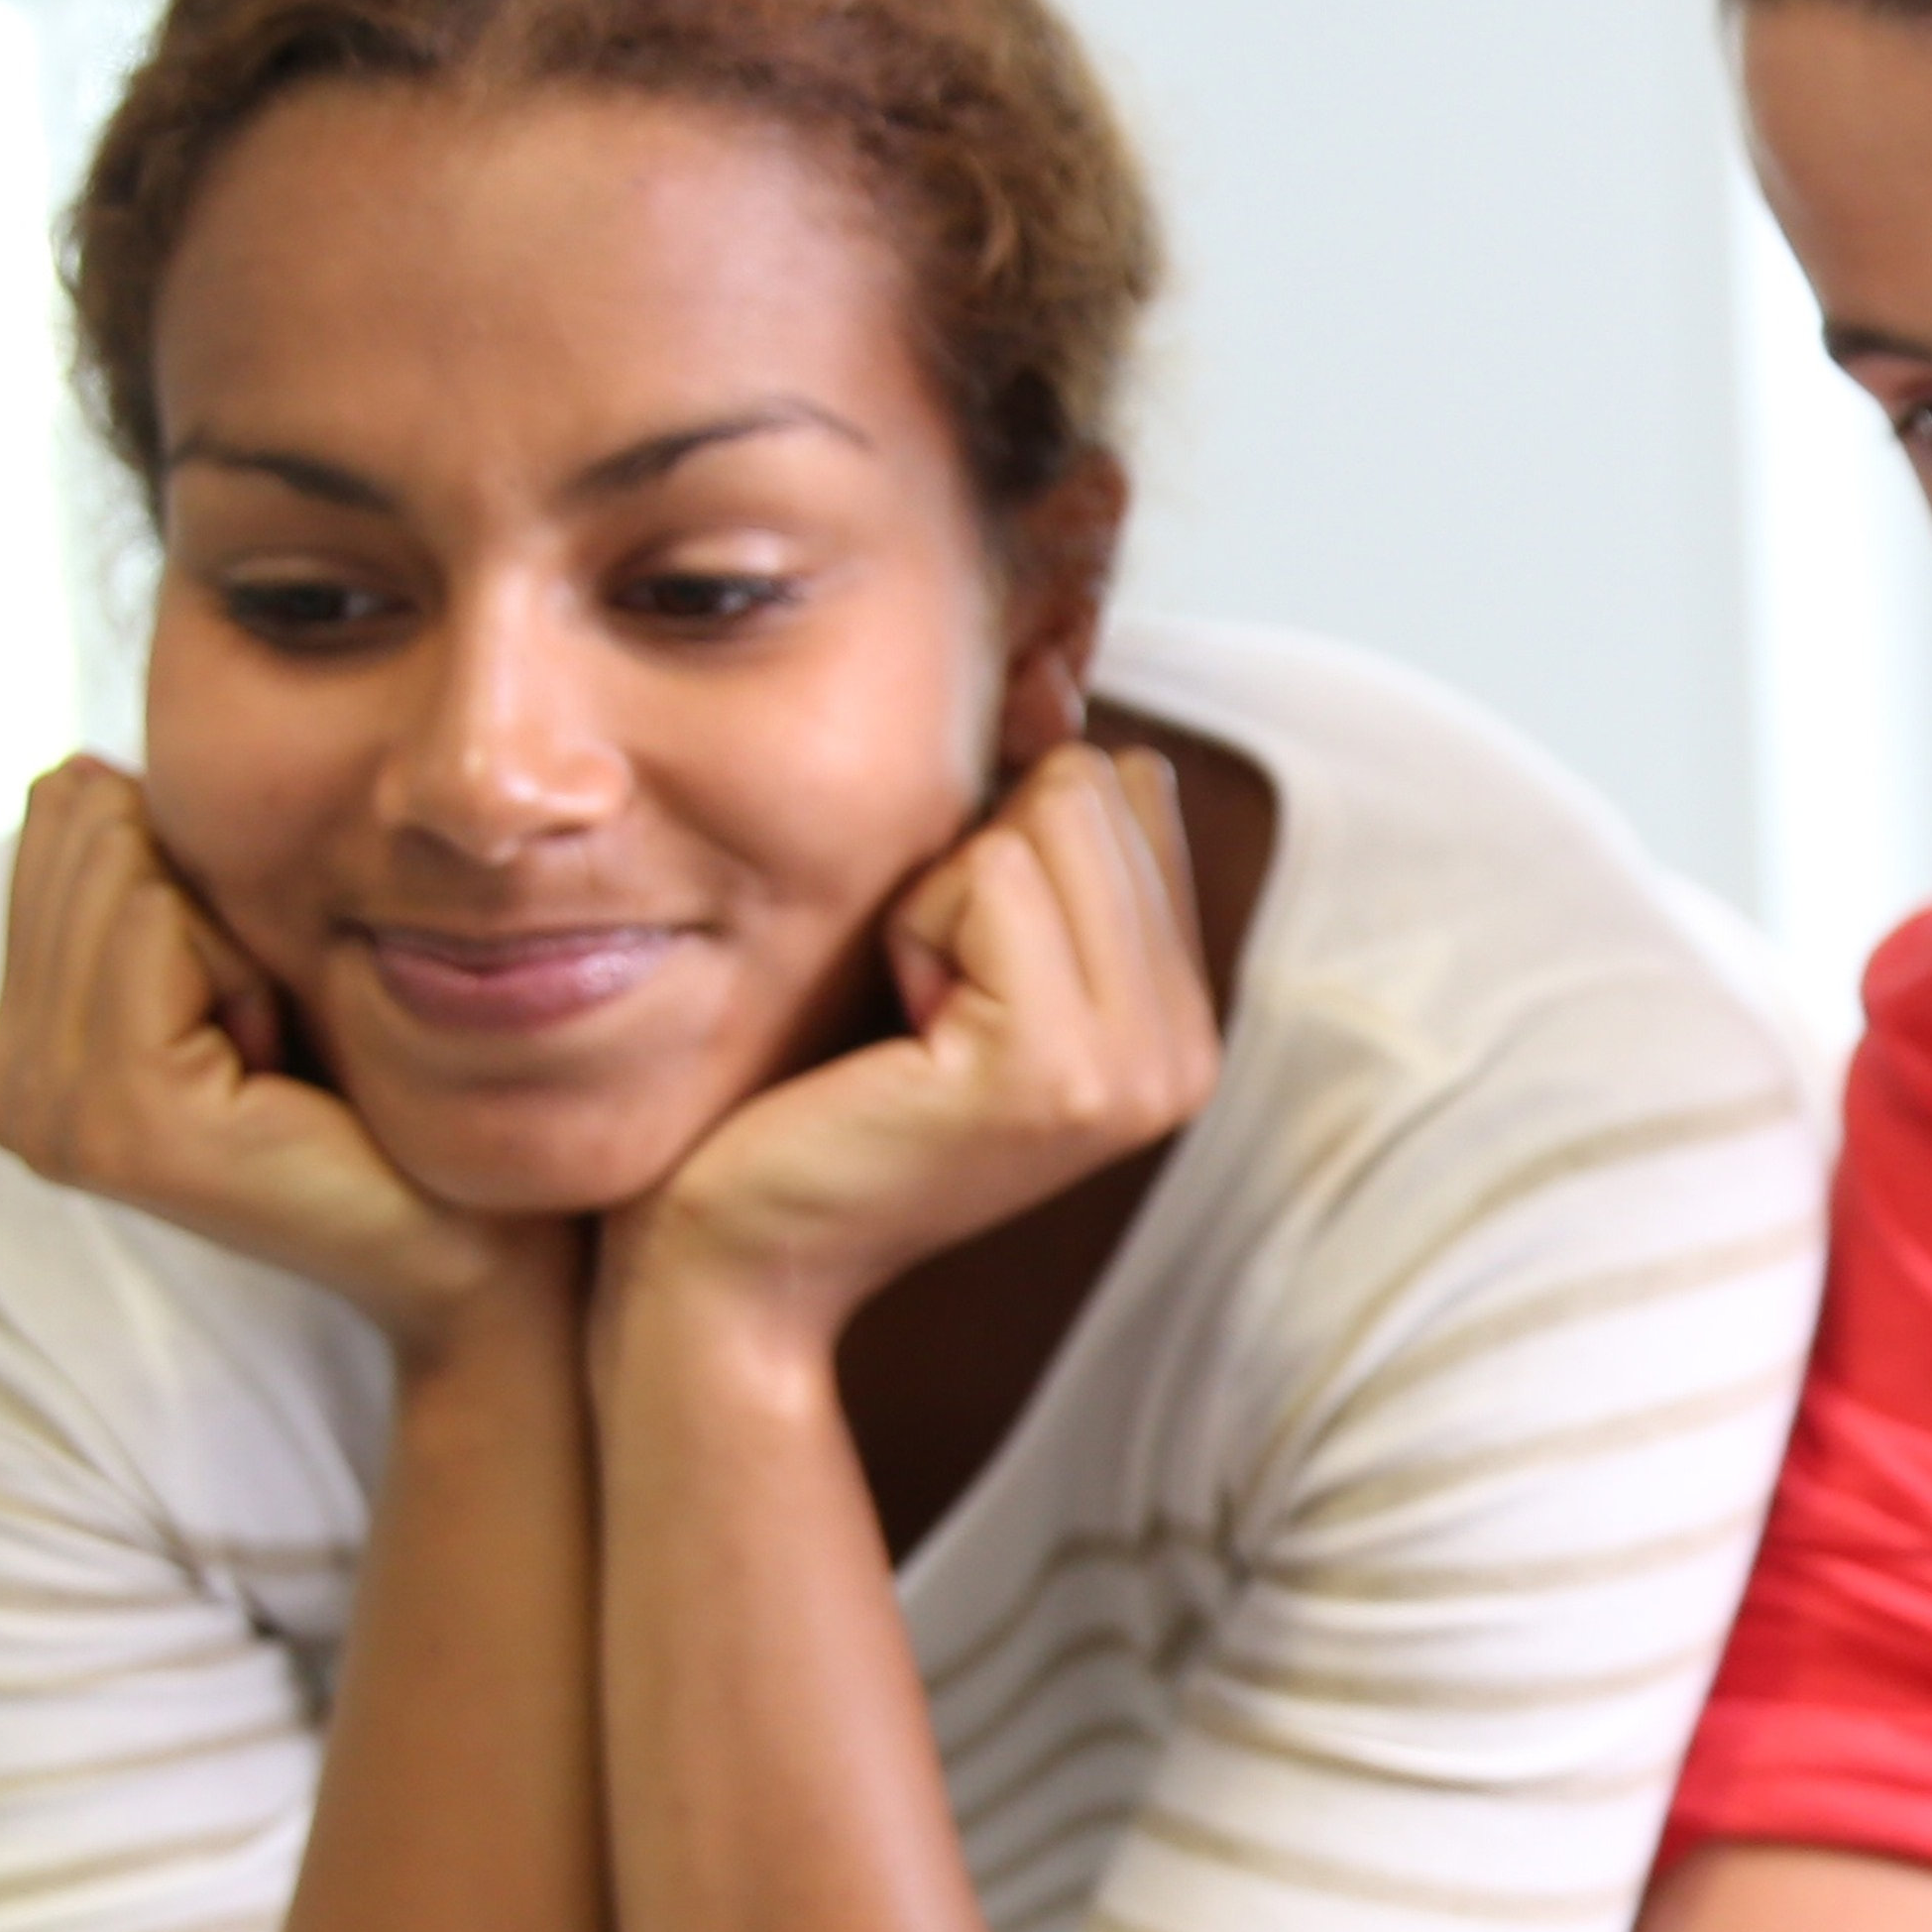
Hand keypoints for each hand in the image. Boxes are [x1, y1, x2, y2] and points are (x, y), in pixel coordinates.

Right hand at [0, 758, 541, 1357]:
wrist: (476, 1247)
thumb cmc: (383, 1091)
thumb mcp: (245, 958)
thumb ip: (148, 872)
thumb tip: (78, 766)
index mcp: (19, 1043)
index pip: (63, 813)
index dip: (194, 868)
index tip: (251, 997)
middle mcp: (6, 1084)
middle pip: (89, 826)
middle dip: (205, 897)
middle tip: (269, 1029)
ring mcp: (46, 1110)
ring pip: (129, 865)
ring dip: (236, 938)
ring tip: (274, 1051)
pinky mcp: (118, 1121)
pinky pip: (164, 924)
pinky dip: (249, 968)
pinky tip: (279, 1065)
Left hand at [624, 734, 1221, 1358]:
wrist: (744, 1261)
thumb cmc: (818, 1091)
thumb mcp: (956, 949)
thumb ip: (1035, 839)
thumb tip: (1050, 670)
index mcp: (1178, 1020)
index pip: (1129, 786)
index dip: (1006, 838)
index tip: (953, 971)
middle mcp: (1187, 1050)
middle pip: (1096, 780)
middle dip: (976, 856)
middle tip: (924, 999)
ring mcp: (1138, 1068)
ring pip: (1049, 809)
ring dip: (940, 891)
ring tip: (911, 1015)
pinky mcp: (1056, 1070)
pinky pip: (986, 872)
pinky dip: (911, 927)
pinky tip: (896, 1035)